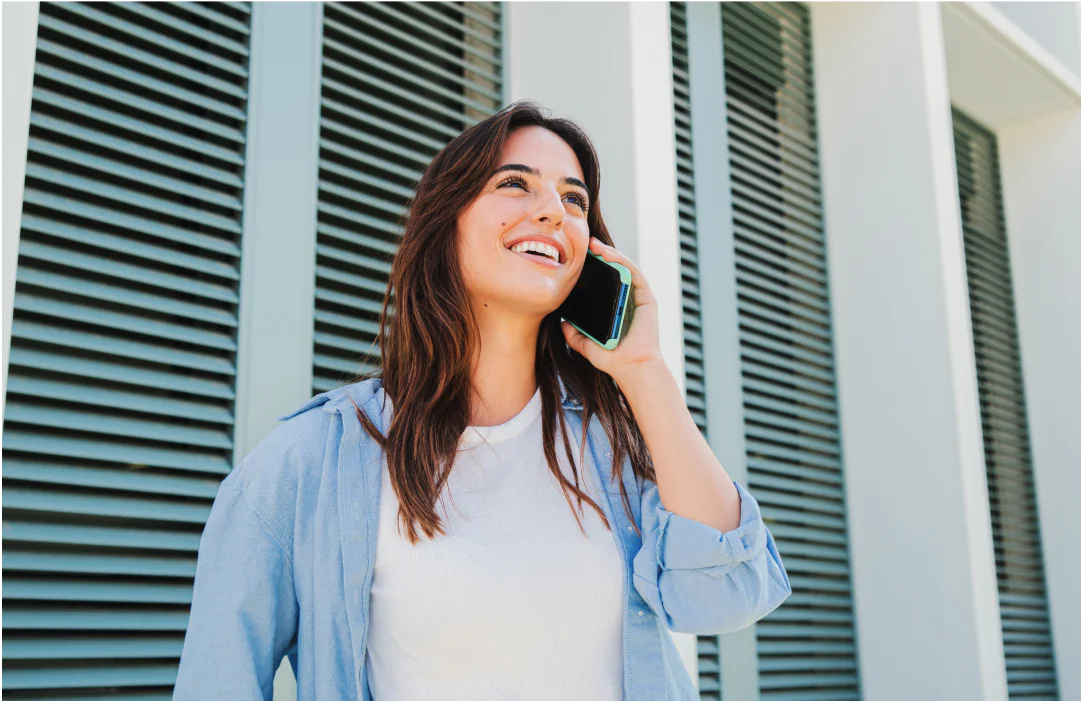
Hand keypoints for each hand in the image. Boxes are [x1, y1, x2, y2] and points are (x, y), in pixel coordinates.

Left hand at [561, 237, 665, 383]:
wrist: (631, 367)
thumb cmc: (611, 359)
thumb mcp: (584, 345)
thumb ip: (573, 334)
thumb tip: (561, 321)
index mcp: (614, 309)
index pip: (603, 284)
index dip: (591, 270)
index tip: (575, 260)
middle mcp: (627, 300)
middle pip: (614, 272)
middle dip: (600, 257)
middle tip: (582, 246)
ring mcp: (638, 298)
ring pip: (624, 268)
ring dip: (610, 254)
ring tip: (593, 245)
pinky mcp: (647, 298)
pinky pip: (634, 273)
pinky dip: (622, 261)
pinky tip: (607, 254)